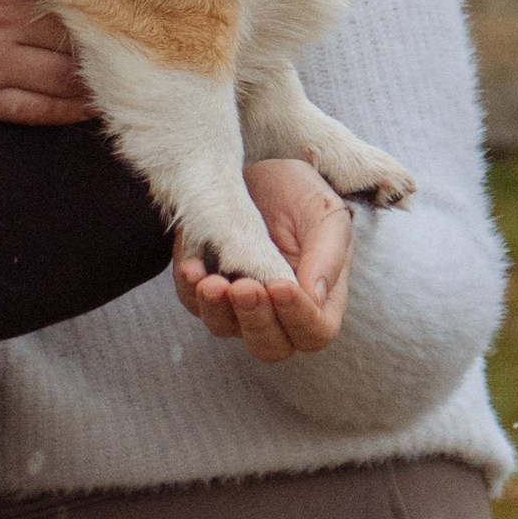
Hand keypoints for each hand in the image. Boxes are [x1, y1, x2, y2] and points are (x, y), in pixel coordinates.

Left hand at [175, 158, 352, 363]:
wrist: (265, 173)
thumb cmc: (302, 196)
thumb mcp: (326, 216)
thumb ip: (327, 255)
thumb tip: (315, 297)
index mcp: (318, 300)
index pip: (313, 332)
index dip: (299, 318)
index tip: (281, 286)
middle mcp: (278, 312)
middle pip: (269, 345)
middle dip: (255, 321)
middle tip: (245, 288)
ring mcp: (239, 303)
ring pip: (225, 329)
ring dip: (217, 310)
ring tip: (211, 282)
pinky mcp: (207, 285)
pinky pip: (192, 301)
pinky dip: (189, 288)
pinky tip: (192, 267)